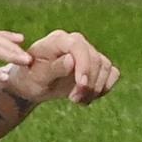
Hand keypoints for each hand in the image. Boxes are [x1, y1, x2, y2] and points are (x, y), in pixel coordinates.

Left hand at [2, 30, 119, 104]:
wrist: (32, 85)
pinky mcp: (96, 64)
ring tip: (78, 101)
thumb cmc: (30, 79)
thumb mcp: (37, 77)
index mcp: (58, 40)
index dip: (84, 65)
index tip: (81, 85)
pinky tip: (88, 97)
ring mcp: (88, 52)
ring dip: (96, 88)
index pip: (78, 46)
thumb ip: (54, 68)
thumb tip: (71, 59)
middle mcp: (76, 42)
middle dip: (88, 83)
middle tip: (73, 100)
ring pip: (106, 67)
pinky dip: (104, 87)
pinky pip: (112, 73)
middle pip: (95, 59)